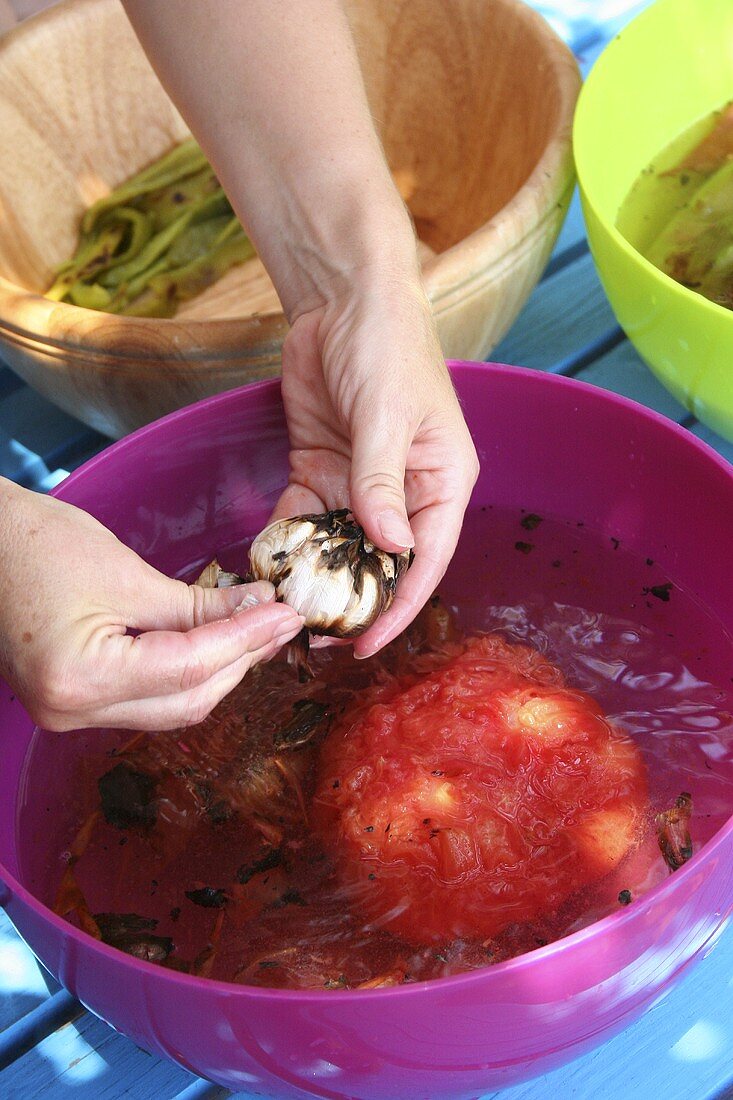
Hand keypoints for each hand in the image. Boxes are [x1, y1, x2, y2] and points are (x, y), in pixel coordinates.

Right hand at [0, 481, 303, 730]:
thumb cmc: (34, 543)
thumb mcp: (127, 573)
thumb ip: (198, 605)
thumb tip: (259, 609)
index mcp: (80, 679)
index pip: (189, 668)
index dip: (246, 640)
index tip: (286, 615)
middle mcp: (71, 711)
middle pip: (185, 700)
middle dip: (240, 661)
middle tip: (281, 623)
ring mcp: (69, 713)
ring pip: (170, 706)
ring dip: (219, 670)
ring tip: (259, 632)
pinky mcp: (73, 700)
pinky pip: (146, 698)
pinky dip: (187, 673)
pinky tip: (218, 644)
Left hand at [273, 269, 478, 657]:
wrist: (342, 296)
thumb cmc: (387, 346)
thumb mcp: (387, 414)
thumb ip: (382, 481)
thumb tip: (389, 546)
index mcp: (441, 482)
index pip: (423, 559)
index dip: (397, 607)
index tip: (366, 643)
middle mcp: (405, 492)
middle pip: (380, 563)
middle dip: (351, 601)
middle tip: (314, 638)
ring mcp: (361, 483)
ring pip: (339, 547)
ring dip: (315, 577)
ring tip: (284, 612)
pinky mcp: (322, 469)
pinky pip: (305, 516)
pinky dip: (287, 540)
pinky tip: (267, 565)